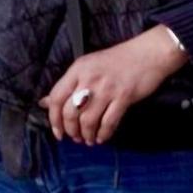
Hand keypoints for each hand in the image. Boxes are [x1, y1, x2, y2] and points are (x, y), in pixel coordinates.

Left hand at [39, 28, 189, 145]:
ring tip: (89, 139)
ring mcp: (107, 88)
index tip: (57, 132)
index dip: (53, 119)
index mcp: (78, 69)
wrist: (148, 53)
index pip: (56, 97)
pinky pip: (109, 122)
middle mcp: (89, 78)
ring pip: (88, 120)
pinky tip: (102, 137)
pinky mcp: (124, 96)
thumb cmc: (117, 60)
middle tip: (75, 137)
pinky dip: (104, 134)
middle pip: (70, 112)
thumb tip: (44, 102)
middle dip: (71, 130)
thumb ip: (68, 85)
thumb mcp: (88, 66)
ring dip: (87, 135)